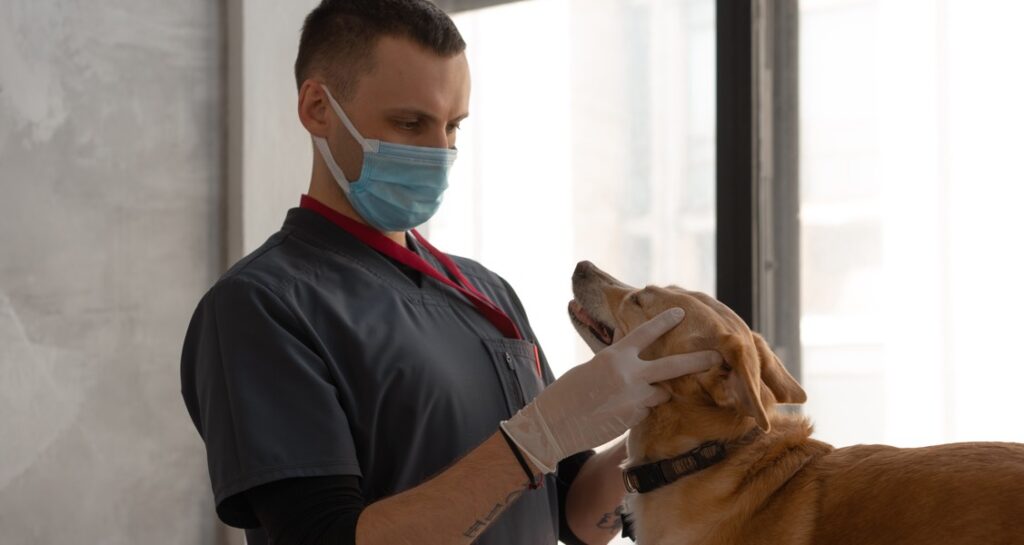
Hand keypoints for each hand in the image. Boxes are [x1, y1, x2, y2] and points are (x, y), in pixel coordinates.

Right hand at [500, 308, 721, 472]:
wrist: (555, 424)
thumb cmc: (567, 392)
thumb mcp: (592, 367)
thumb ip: (616, 362)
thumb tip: (631, 357)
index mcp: (615, 356)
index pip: (645, 333)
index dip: (665, 322)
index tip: (682, 313)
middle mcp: (629, 376)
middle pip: (673, 366)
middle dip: (698, 360)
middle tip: (717, 356)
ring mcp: (635, 399)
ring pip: (660, 392)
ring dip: (654, 392)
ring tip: (627, 396)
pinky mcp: (634, 419)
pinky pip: (645, 410)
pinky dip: (638, 409)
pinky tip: (616, 412)